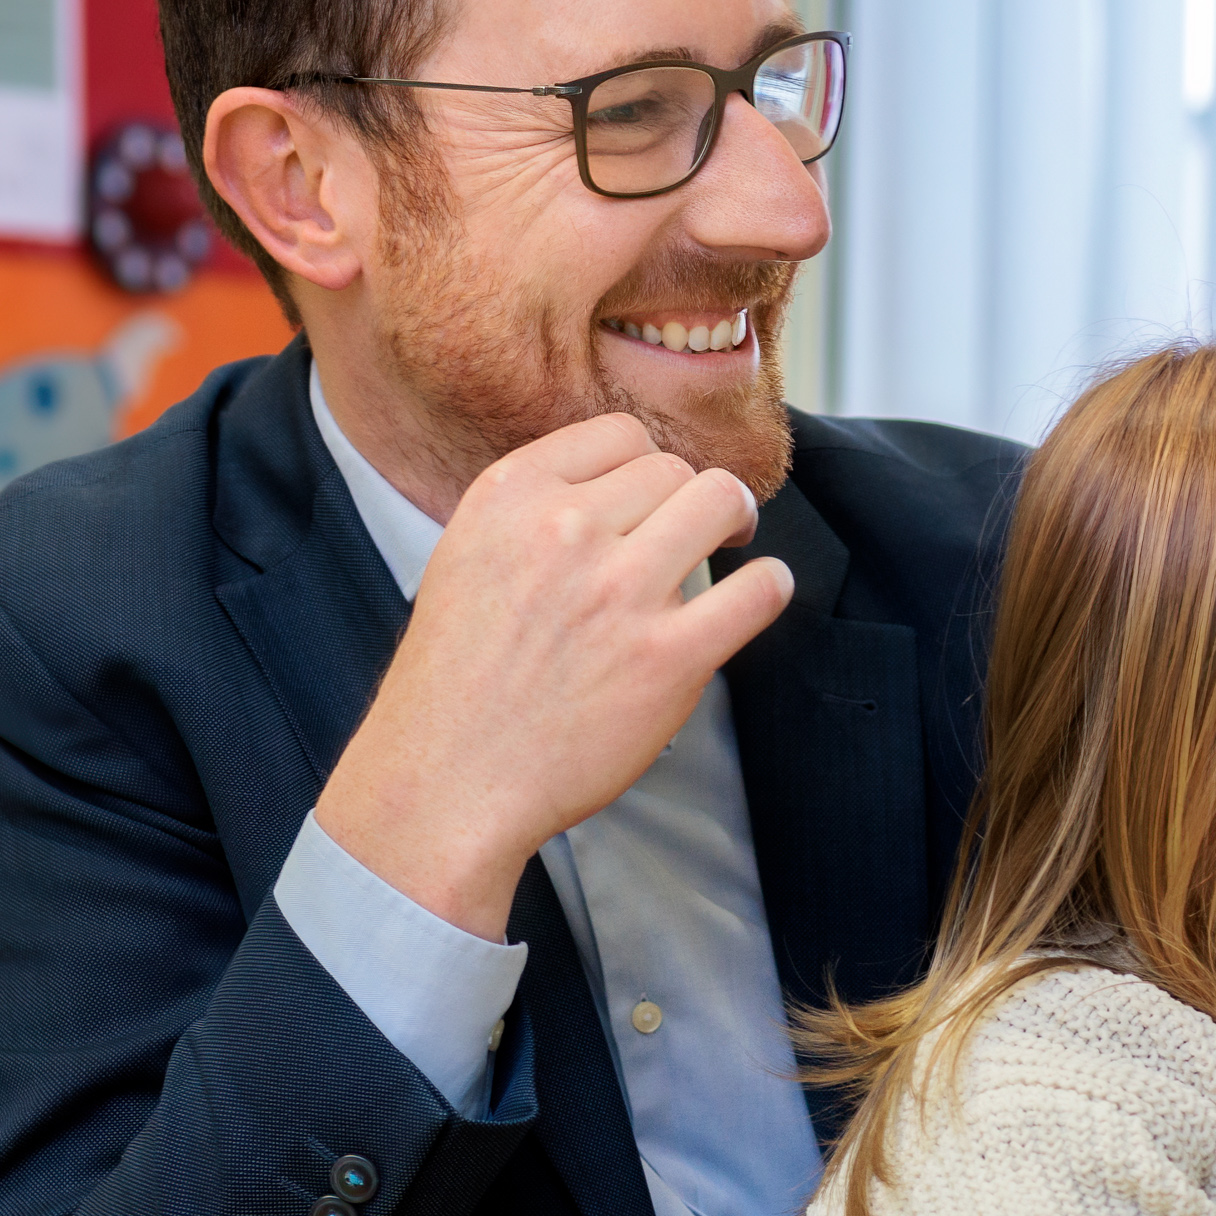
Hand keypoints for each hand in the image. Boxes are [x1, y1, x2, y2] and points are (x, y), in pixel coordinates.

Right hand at [312, 413, 795, 937]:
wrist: (446, 781)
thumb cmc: (455, 682)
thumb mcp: (466, 556)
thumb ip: (533, 510)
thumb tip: (614, 483)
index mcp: (511, 496)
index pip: (618, 434)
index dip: (643, 465)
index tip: (650, 497)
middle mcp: (566, 530)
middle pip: (672, 469)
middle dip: (687, 497)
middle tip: (696, 528)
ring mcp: (620, 592)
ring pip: (719, 503)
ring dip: (734, 520)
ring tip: (732, 542)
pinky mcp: (668, 657)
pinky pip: (757, 590)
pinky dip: (769, 586)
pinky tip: (759, 593)